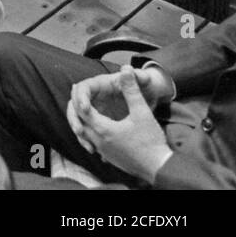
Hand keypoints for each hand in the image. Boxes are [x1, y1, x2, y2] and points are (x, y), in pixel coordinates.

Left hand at [66, 66, 174, 182]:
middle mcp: (98, 141)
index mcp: (103, 128)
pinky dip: (89, 135)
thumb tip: (126, 69)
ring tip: (82, 111)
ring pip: (84, 135)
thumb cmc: (151, 141)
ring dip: (81, 123)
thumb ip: (131, 90)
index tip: (76, 86)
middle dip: (76, 109)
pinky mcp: (110, 157)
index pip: (82, 110)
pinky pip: (93, 144)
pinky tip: (96, 130)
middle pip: (80, 123)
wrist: (160, 168)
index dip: (78, 97)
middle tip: (75, 96)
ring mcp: (103, 151)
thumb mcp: (142, 112)